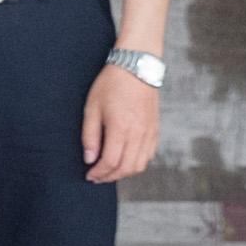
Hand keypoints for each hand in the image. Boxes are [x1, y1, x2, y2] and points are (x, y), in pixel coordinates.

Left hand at [85, 61, 161, 185]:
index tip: (89, 175)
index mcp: (121, 128)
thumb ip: (90, 136)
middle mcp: (139, 134)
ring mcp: (150, 133)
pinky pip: (149, 155)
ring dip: (124, 172)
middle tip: (96, 177)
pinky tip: (124, 160)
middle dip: (110, 176)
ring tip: (108, 171)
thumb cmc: (110, 85)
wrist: (137, 69)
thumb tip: (90, 159)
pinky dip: (136, 163)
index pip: (111, 162)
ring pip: (140, 165)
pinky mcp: (156, 130)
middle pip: (127, 168)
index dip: (99, 173)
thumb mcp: (92, 108)